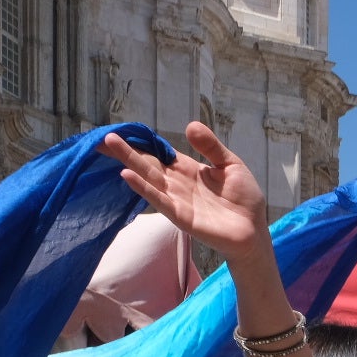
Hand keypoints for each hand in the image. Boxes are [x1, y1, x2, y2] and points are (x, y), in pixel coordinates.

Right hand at [98, 123, 268, 260]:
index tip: (120, 131)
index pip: (159, 154)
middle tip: (103, 137)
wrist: (254, 231)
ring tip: (108, 146)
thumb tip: (190, 125)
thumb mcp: (231, 164)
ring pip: (148, 179)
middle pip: (147, 164)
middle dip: (126, 150)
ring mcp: (177, 201)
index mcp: (187, 170)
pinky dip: (143, 189)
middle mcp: (177, 184)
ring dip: (129, 163)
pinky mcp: (182, 217)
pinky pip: (160, 201)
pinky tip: (127, 176)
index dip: (141, 143)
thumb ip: (211, 147)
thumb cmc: (244, 200)